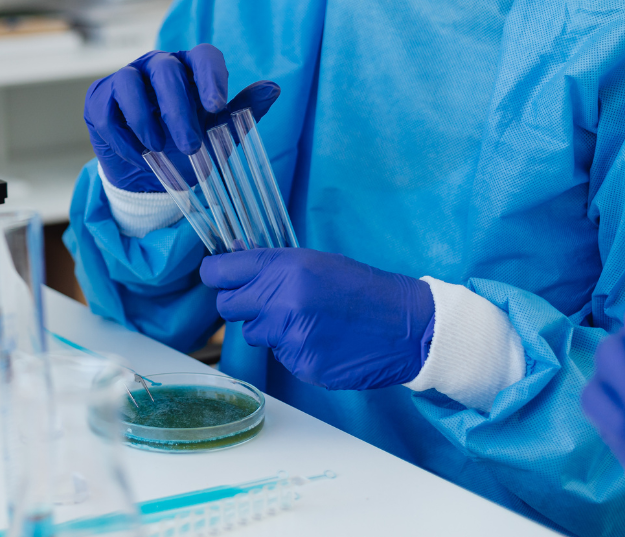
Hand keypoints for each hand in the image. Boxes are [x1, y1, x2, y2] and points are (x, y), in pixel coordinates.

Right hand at [83, 44, 279, 192]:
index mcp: (190, 68)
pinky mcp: (99, 101)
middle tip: (189, 145)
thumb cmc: (185, 148)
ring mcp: (125, 79)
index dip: (211, 76)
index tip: (217, 106)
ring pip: (130, 82)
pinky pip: (107, 111)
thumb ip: (242, 111)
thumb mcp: (219, 134)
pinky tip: (137, 155)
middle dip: (178, 110)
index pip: (203, 56)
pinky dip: (123, 137)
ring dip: (146, 120)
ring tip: (158, 148)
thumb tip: (273, 88)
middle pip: (166, 70)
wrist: (148, 177)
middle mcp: (157, 65)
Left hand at [202, 248, 434, 390]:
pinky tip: (322, 341)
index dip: (217, 275)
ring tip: (308, 321)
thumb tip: (231, 261)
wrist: (406, 326)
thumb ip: (271, 264)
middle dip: (243, 305)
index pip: (219, 272)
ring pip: (254, 333)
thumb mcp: (316, 261)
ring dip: (271, 329)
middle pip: (228, 306)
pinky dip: (295, 350)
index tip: (221, 278)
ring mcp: (290, 336)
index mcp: (284, 268)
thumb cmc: (361, 288)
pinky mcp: (301, 364)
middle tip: (269, 303)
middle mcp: (282, 301)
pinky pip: (280, 356)